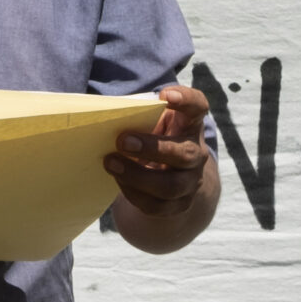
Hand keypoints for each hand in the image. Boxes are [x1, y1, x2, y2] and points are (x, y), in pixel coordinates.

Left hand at [106, 84, 209, 216]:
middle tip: (122, 141)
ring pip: (171, 185)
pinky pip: (157, 206)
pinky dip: (133, 193)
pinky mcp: (178, 204)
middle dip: (153, 148)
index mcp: (188, 125)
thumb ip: (135, 114)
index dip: (186, 100)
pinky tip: (118, 180)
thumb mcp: (148, 120)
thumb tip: (103, 113)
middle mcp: (195, 153)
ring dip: (137, 176)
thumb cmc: (149, 136)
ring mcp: (190, 181)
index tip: (166, 96)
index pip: (197, 107)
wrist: (166, 174)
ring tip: (110, 162)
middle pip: (185, 154)